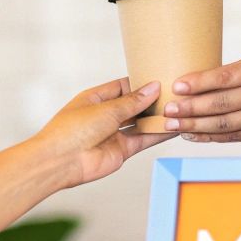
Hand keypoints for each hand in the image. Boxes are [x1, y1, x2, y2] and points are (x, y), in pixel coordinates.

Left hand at [29, 77, 171, 187]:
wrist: (61, 162)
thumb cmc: (72, 130)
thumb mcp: (106, 109)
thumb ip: (132, 101)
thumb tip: (152, 88)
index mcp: (96, 99)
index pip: (123, 87)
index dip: (141, 83)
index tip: (160, 78)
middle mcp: (105, 116)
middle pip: (134, 105)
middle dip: (152, 100)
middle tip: (174, 92)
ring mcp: (113, 134)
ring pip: (140, 123)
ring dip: (156, 118)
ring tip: (179, 108)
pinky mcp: (121, 151)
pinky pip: (142, 140)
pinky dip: (157, 135)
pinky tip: (172, 128)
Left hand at [164, 45, 240, 142]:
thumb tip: (212, 75)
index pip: (229, 76)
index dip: (200, 83)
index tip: (178, 85)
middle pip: (224, 104)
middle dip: (192, 109)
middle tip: (167, 110)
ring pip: (229, 125)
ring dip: (198, 127)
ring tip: (175, 125)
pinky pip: (240, 137)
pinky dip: (216, 138)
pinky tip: (196, 136)